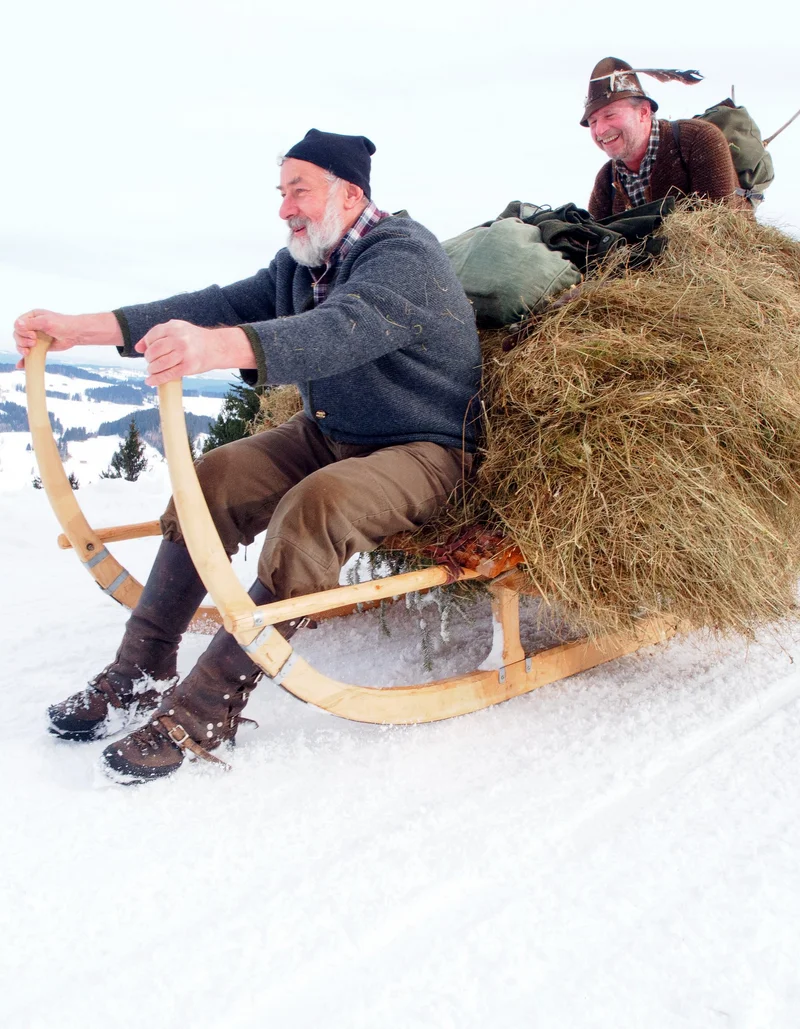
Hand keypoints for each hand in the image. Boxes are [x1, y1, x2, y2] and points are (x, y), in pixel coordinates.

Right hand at [13, 310, 121, 368]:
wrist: (75, 334)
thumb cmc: (63, 324)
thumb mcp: (46, 322)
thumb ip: (31, 323)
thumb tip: (17, 324)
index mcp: (31, 317)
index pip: (17, 325)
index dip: (22, 331)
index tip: (33, 335)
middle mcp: (31, 326)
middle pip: (17, 335)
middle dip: (22, 341)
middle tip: (33, 343)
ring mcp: (34, 337)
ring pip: (21, 344)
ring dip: (22, 349)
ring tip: (29, 352)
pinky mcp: (39, 347)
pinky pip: (29, 354)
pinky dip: (24, 360)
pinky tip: (21, 365)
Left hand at [136, 321, 255, 385]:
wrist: (217, 347)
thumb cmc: (193, 339)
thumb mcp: (177, 330)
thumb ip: (157, 335)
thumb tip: (138, 348)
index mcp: (174, 327)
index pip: (151, 337)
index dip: (147, 346)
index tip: (149, 351)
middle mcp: (179, 339)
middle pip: (153, 352)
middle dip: (149, 359)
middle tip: (152, 362)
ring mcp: (184, 353)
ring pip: (159, 364)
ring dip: (152, 370)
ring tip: (152, 370)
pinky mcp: (188, 367)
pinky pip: (168, 375)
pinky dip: (156, 379)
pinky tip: (150, 381)